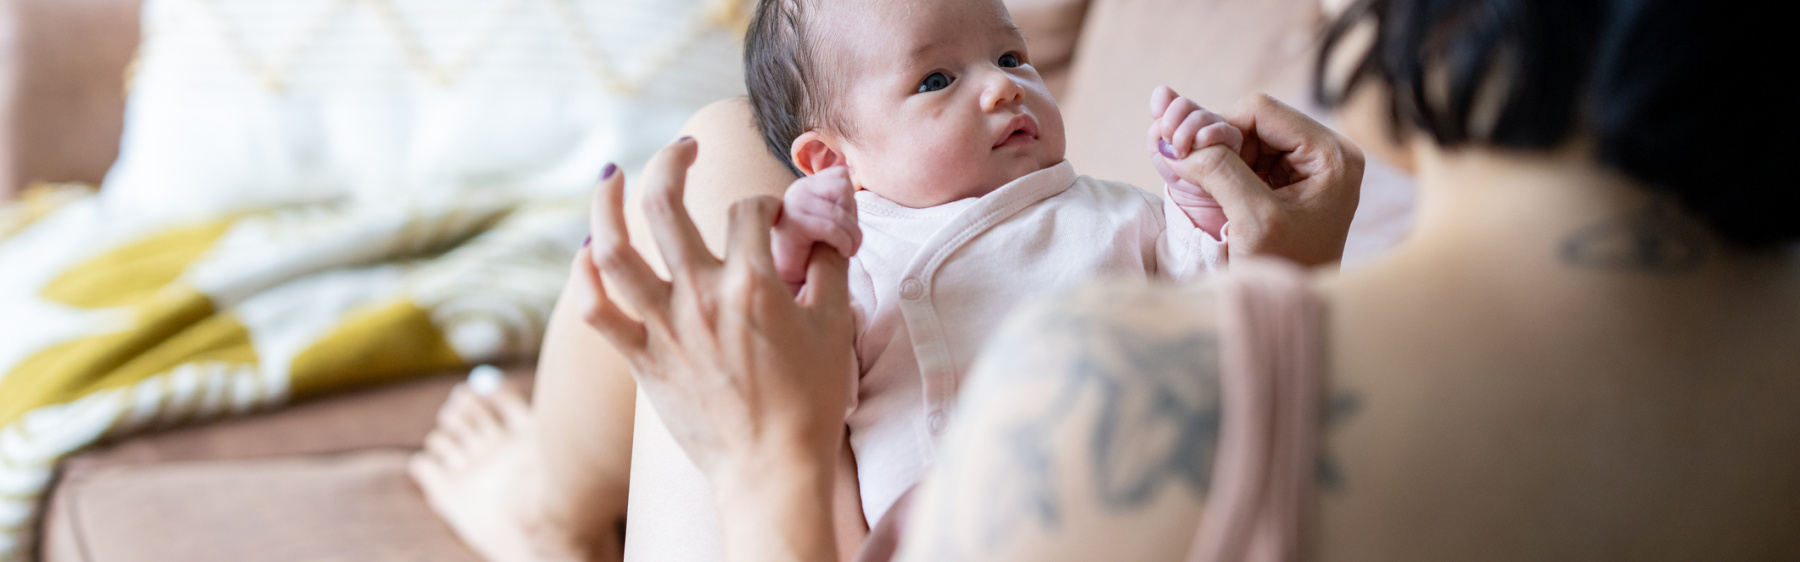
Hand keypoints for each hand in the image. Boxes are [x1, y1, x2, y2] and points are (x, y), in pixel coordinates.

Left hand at [575, 137, 850, 559]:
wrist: (771, 468)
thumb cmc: (810, 402)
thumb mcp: (836, 326)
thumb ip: (829, 267)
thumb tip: (821, 231)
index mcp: (753, 283)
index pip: (748, 209)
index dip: (763, 203)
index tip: (771, 218)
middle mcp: (700, 296)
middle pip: (666, 203)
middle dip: (672, 159)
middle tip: (684, 146)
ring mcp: (664, 327)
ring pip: (612, 250)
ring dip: (605, 205)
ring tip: (611, 176)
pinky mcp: (642, 359)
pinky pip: (597, 312)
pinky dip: (584, 279)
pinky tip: (588, 254)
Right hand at [771, 167, 860, 293]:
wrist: (794, 278)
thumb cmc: (816, 250)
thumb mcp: (834, 220)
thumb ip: (842, 200)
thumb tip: (853, 174)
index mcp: (808, 185)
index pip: (841, 176)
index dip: (851, 202)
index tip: (846, 226)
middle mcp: (797, 190)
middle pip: (842, 187)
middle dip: (852, 217)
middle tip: (850, 240)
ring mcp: (792, 205)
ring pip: (839, 211)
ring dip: (852, 235)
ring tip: (848, 249)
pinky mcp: (792, 224)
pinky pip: (830, 228)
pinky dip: (843, 242)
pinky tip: (842, 253)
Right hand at [1158, 92, 1363, 266]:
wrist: (1300, 309)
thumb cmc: (1288, 270)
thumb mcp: (1253, 220)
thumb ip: (1219, 172)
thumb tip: (1177, 141)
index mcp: (1332, 154)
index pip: (1261, 111)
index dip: (1221, 128)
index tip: (1191, 158)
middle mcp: (1327, 153)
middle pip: (1255, 121)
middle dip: (1220, 144)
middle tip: (1194, 173)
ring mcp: (1311, 167)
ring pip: (1249, 138)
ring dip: (1221, 158)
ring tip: (1210, 191)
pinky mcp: (1294, 182)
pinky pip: (1251, 158)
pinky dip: (1226, 170)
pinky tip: (1219, 194)